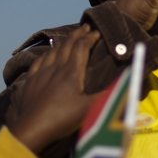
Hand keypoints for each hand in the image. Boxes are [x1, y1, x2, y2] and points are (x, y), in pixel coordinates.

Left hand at [5, 25, 98, 152]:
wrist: (32, 129)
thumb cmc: (63, 119)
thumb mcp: (90, 108)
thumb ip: (108, 94)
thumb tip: (128, 82)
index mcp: (71, 72)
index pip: (82, 47)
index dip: (90, 38)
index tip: (97, 32)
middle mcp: (56, 68)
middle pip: (67, 45)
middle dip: (77, 35)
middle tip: (85, 27)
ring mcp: (40, 74)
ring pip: (52, 51)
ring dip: (63, 42)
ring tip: (68, 39)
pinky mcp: (29, 81)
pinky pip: (38, 61)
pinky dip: (46, 54)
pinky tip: (46, 55)